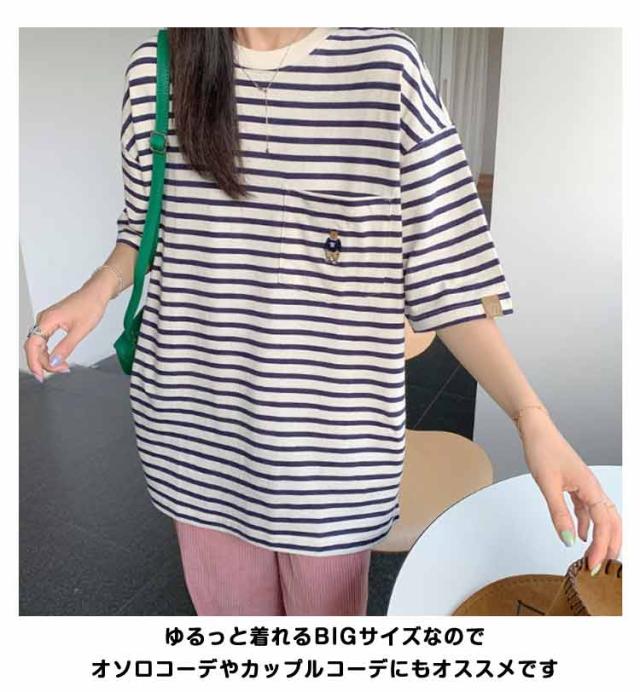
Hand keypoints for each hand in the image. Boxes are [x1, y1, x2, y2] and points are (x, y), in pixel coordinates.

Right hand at [23, 282, 111, 381]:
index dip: (35, 362)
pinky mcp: (51, 321)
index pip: (33, 345)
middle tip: (56, 373)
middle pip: (33, 346)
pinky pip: (43, 339)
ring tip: (60, 368)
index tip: (42, 375)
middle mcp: (43, 319)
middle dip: (41, 363)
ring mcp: (46, 320)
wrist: (96, 293)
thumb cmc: (91, 306)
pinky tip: (56, 359)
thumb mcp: (81, 330)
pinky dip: (47, 351)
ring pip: (37, 344)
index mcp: (48, 320)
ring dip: (45, 358)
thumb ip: (66, 347)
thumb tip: (54, 362)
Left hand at [517, 409, 621, 574]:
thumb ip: (558, 513)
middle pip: (612, 522)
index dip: (601, 546)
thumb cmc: (543, 450)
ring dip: (601, 536)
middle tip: (601, 566)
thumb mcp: (547, 485)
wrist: (536, 432)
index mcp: (590, 487)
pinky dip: (587, 524)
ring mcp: (586, 487)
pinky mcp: (576, 486)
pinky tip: (580, 536)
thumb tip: (568, 540)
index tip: (593, 564)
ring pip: (602, 516)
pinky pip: (588, 510)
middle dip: (610, 545)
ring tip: (594, 556)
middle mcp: (593, 488)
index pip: (604, 524)